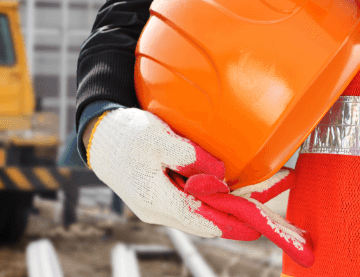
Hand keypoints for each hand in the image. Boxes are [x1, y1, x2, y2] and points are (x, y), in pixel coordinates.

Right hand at [86, 108, 314, 267]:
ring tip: (248, 200)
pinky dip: (206, 200)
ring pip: (195, 214)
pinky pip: (187, 205)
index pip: (202, 219)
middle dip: (232, 217)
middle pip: (202, 221)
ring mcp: (155, 207)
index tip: (257, 225)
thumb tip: (218, 172)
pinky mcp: (156, 198)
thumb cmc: (124, 134)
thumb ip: (187, 154)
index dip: (232, 224)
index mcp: (156, 199)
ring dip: (220, 209)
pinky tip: (221, 189)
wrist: (98, 137)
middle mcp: (156, 210)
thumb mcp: (156, 136)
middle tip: (261, 212)